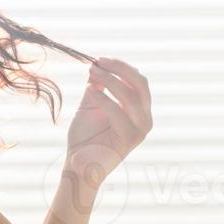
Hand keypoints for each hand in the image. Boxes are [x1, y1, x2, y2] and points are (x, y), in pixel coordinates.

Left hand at [64, 57, 151, 190]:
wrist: (78, 164)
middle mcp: (144, 119)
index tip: (100, 59)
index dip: (121, 67)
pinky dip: (103, 98)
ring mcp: (140, 130)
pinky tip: (89, 90)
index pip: (138, 81)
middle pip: (140, 84)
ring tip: (91, 74)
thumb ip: (97, 87)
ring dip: (110, 80)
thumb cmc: (85, 136)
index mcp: (139, 110)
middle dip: (120, 69)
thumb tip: (96, 66)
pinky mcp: (129, 139)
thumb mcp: (91, 105)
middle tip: (98, 62)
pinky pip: (118, 112)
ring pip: (131, 96)